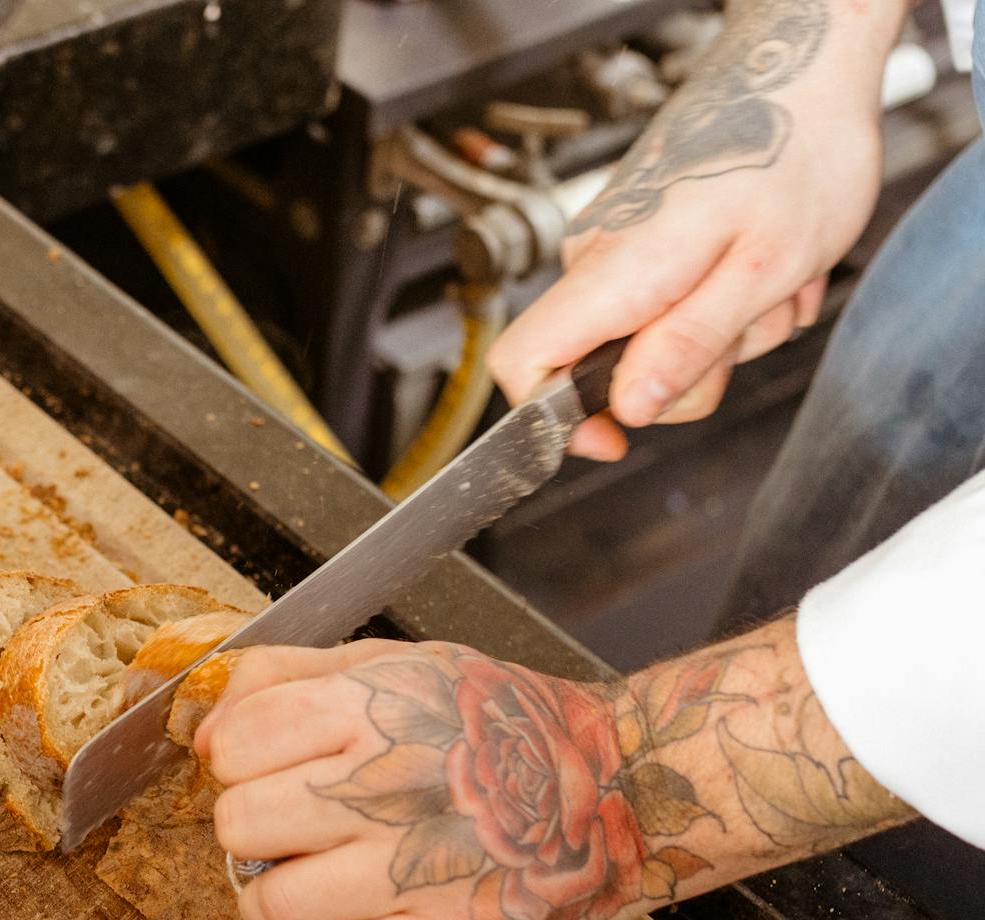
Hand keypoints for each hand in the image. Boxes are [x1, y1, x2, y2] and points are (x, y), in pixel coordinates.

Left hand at [193, 640, 658, 919]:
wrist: (630, 785)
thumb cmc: (502, 726)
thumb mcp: (401, 665)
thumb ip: (289, 677)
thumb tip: (204, 725)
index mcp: (376, 707)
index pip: (237, 741)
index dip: (236, 761)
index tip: (264, 770)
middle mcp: (392, 785)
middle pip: (239, 825)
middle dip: (252, 833)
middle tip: (290, 834)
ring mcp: (418, 870)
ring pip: (269, 906)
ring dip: (275, 907)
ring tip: (310, 891)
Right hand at [488, 0, 890, 458]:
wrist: (803, 72)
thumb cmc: (793, 153)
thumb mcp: (762, 269)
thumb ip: (688, 344)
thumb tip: (629, 407)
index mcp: (614, 271)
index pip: (522, 364)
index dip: (553, 421)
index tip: (610, 441)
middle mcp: (598, 260)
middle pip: (607, 371)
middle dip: (691, 371)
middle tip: (753, 322)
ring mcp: (618, 251)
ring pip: (656, 344)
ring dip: (726, 333)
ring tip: (771, 279)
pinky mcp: (643, 244)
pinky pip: (676, 309)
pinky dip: (727, 303)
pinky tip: (759, 265)